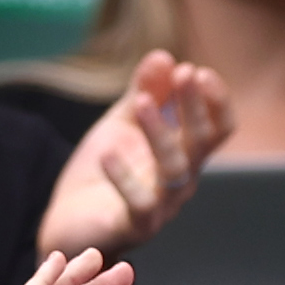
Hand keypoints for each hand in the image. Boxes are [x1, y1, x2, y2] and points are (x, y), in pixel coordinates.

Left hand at [37, 50, 230, 257]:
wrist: (68, 223)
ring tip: (141, 102)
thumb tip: (163, 56)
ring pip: (174, 170)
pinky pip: (139, 204)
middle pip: (201, 144)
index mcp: (185, 154)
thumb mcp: (122, 124)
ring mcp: (161, 207)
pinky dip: (123, 179)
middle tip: (185, 73)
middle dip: (194, 107)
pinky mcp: (134, 227)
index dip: (215, 100)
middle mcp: (181, 181)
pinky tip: (106, 154)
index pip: (217, 128)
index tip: (196, 70)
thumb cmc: (102, 173)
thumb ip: (143, 93)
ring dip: (160, 133)